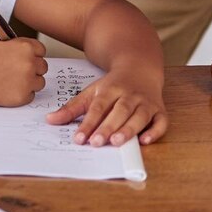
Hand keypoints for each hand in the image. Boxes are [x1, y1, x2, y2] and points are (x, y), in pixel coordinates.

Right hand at [0, 38, 47, 105]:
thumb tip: (26, 54)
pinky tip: (7, 89)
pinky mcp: (21, 97)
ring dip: (29, 82)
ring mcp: (27, 82)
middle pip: (42, 67)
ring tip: (11, 81)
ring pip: (39, 83)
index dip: (33, 54)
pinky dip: (21, 94)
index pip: (41, 50)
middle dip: (32, 68)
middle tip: (17, 71)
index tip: (27, 57)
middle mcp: (29, 63)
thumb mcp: (0, 44)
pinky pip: (30, 96)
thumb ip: (16, 48)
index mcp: (25, 47)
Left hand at [46, 60, 167, 146]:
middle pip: (119, 111)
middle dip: (108, 127)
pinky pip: (161, 121)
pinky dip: (155, 131)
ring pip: (139, 116)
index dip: (88, 123)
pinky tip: (145, 141)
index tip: (79, 138)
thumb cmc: (113, 85)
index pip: (98, 107)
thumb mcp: (91, 92)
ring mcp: (146, 102)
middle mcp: (129, 95)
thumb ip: (72, 108)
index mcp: (110, 89)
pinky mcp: (159, 110)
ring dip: (129, 129)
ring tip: (117, 141)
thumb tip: (50, 121)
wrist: (139, 68)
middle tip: (96, 143)